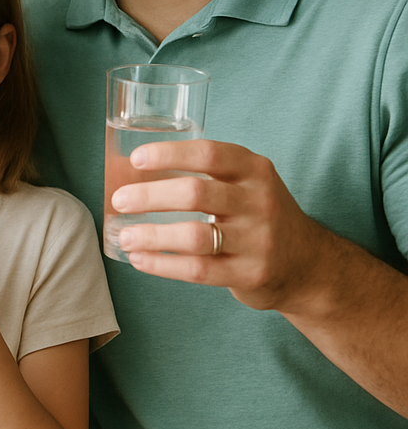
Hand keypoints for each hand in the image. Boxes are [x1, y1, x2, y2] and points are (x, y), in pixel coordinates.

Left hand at [112, 139, 330, 310]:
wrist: (308, 264)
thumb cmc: (258, 215)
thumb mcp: (247, 183)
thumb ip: (206, 174)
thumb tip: (135, 173)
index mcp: (254, 170)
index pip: (208, 153)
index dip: (169, 154)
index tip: (136, 159)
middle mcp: (259, 201)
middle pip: (195, 193)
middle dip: (149, 196)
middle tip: (119, 200)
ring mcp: (258, 240)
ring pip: (194, 236)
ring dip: (151, 235)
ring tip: (124, 235)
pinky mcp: (251, 274)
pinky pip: (198, 270)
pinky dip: (162, 265)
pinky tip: (140, 259)